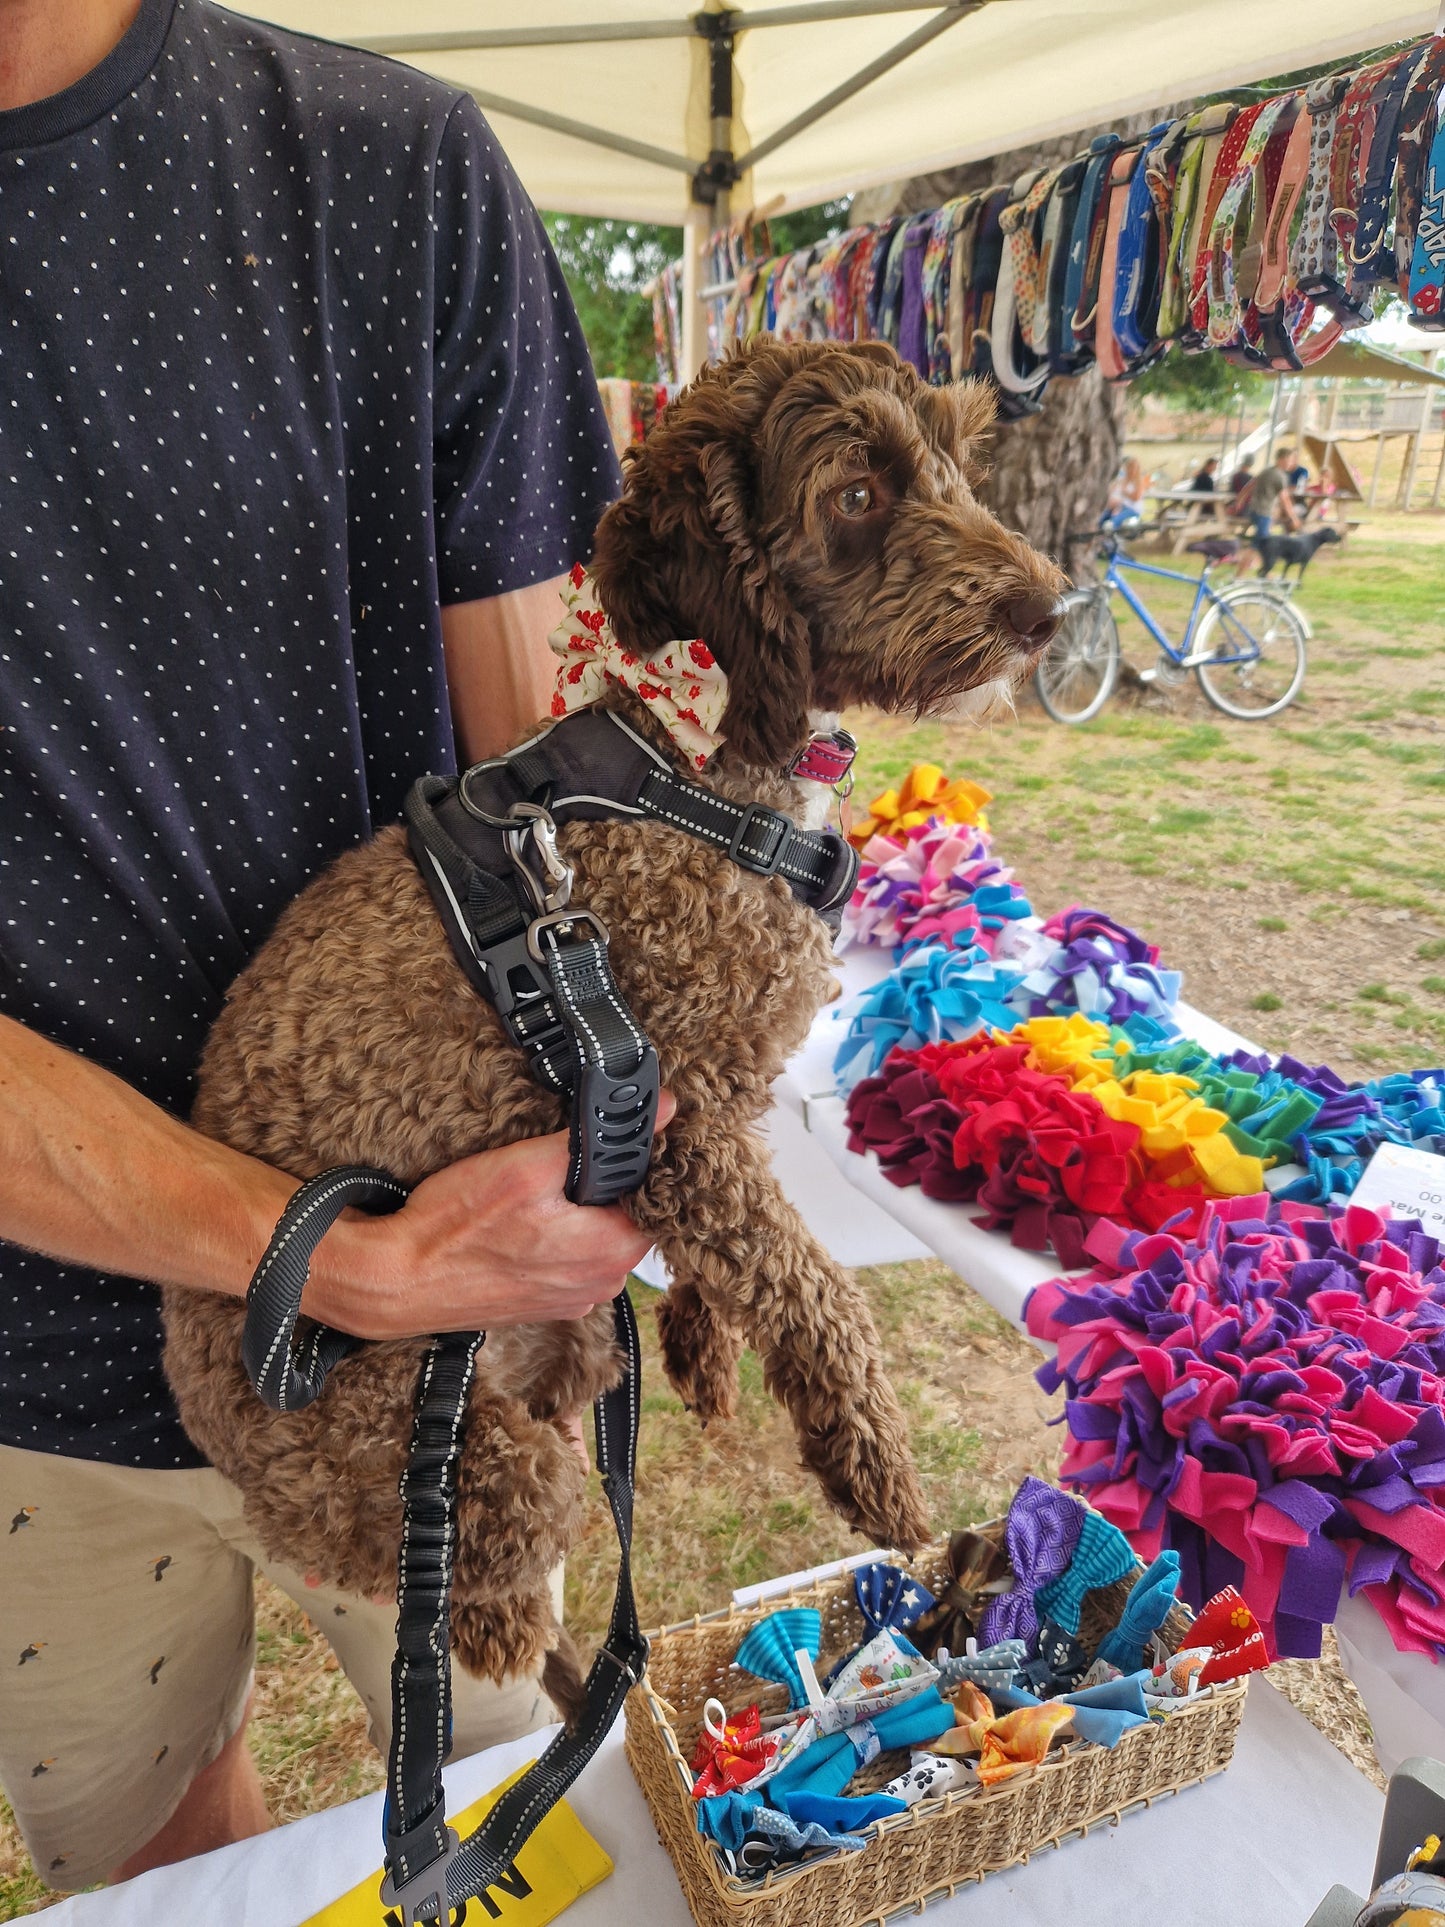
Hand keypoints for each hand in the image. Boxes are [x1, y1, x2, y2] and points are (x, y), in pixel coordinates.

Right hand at [310, 1092, 673, 1339]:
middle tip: (553, 1164)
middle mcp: (602, 1284)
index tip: (608, 1141)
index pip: (654, 1195)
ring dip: (572, 1213)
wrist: (398, 1280)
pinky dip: (550, 1238)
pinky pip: (565, 1260)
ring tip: (530, 1195)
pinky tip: (517, 1224)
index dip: (635, 1161)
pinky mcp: (543, 1304)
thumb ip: (597, 1139)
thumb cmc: (457, 1226)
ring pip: (593, 1237)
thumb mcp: (527, 1165)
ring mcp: (572, 1300)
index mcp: (614, 1252)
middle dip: (598, 1187)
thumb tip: (665, 1109)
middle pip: (624, 1216)